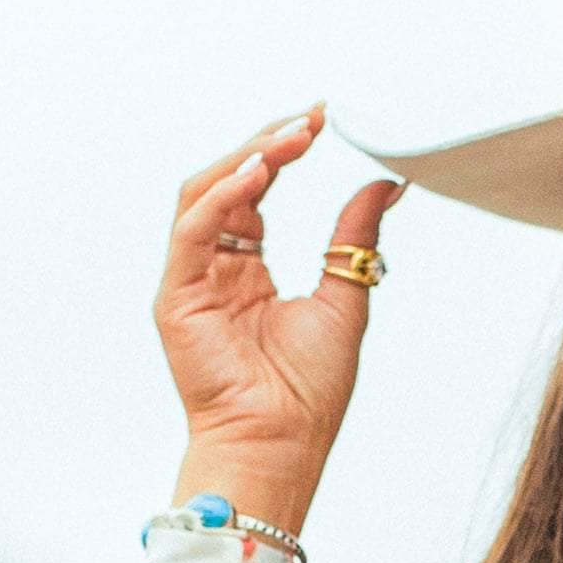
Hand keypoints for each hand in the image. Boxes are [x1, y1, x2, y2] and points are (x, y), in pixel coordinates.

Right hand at [157, 105, 402, 539]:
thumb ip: (354, 238)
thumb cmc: (308, 392)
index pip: (254, 191)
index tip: (320, 121)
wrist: (283, 443)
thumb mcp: (345, 296)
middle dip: (266, 143)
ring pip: (203, 195)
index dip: (282, 151)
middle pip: (225, 183)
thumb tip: (386, 185)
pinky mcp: (176, 297)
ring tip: (290, 137)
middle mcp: (213, 268)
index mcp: (245, 268)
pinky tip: (258, 173)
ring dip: (246, 158)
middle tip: (310, 118)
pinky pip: (192, 231)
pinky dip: (222, 196)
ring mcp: (191, 281)